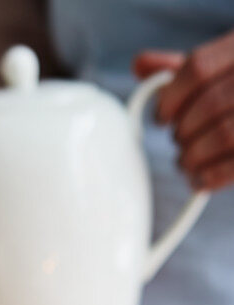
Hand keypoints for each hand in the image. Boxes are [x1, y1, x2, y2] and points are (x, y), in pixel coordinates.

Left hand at [134, 30, 233, 190]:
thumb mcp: (218, 73)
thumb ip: (183, 71)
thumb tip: (140, 64)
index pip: (199, 67)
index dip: (171, 97)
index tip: (161, 118)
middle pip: (209, 104)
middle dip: (183, 130)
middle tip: (178, 142)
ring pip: (222, 135)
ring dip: (193, 156)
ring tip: (186, 161)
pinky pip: (232, 166)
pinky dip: (208, 177)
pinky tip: (198, 179)